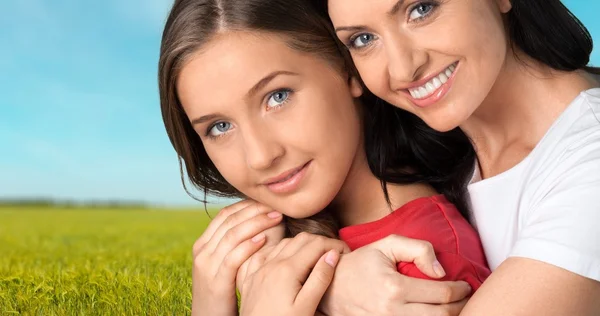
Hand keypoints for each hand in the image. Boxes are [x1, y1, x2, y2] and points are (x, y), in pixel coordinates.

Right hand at [191, 200, 283, 315]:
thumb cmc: (222, 292)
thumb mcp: (223, 264)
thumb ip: (234, 245)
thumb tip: (258, 225)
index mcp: (203, 244)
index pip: (226, 214)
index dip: (248, 205)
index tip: (268, 202)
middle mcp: (202, 251)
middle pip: (230, 220)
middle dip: (255, 210)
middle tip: (276, 207)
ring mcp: (207, 266)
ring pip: (232, 235)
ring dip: (257, 223)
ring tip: (276, 218)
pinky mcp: (216, 282)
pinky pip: (233, 258)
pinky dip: (249, 246)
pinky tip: (265, 240)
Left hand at [239, 233, 345, 315]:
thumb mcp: (307, 307)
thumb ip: (320, 279)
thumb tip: (332, 254)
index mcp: (287, 269)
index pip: (316, 245)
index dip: (335, 245)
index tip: (347, 253)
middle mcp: (271, 264)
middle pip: (301, 239)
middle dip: (320, 242)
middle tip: (334, 254)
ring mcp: (259, 269)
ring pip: (283, 243)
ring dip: (301, 244)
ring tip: (315, 256)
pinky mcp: (251, 278)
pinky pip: (264, 253)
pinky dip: (277, 248)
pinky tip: (284, 255)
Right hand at [320, 234, 471, 315]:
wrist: (331, 287)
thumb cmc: (361, 264)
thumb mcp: (387, 245)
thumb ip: (418, 249)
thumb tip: (440, 271)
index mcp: (394, 287)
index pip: (441, 293)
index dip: (460, 290)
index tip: (465, 285)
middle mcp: (392, 311)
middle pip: (442, 315)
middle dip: (461, 306)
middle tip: (465, 298)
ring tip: (455, 307)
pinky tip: (437, 314)